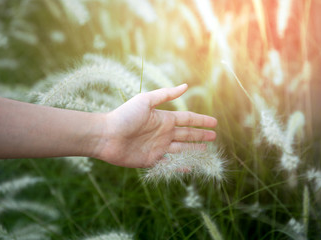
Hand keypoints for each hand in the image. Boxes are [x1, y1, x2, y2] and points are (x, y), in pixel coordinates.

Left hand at [92, 84, 217, 167]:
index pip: (188, 119)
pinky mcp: (151, 160)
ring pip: (181, 149)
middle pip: (187, 134)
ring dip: (194, 149)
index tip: (215, 122)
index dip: (201, 121)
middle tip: (214, 136)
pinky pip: (169, 164)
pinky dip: (180, 166)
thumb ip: (165, 95)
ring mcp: (158, 147)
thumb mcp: (145, 101)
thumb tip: (185, 86)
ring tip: (206, 150)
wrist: (106, 136)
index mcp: (164, 119)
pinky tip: (190, 167)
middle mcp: (163, 133)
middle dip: (201, 135)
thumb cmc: (124, 116)